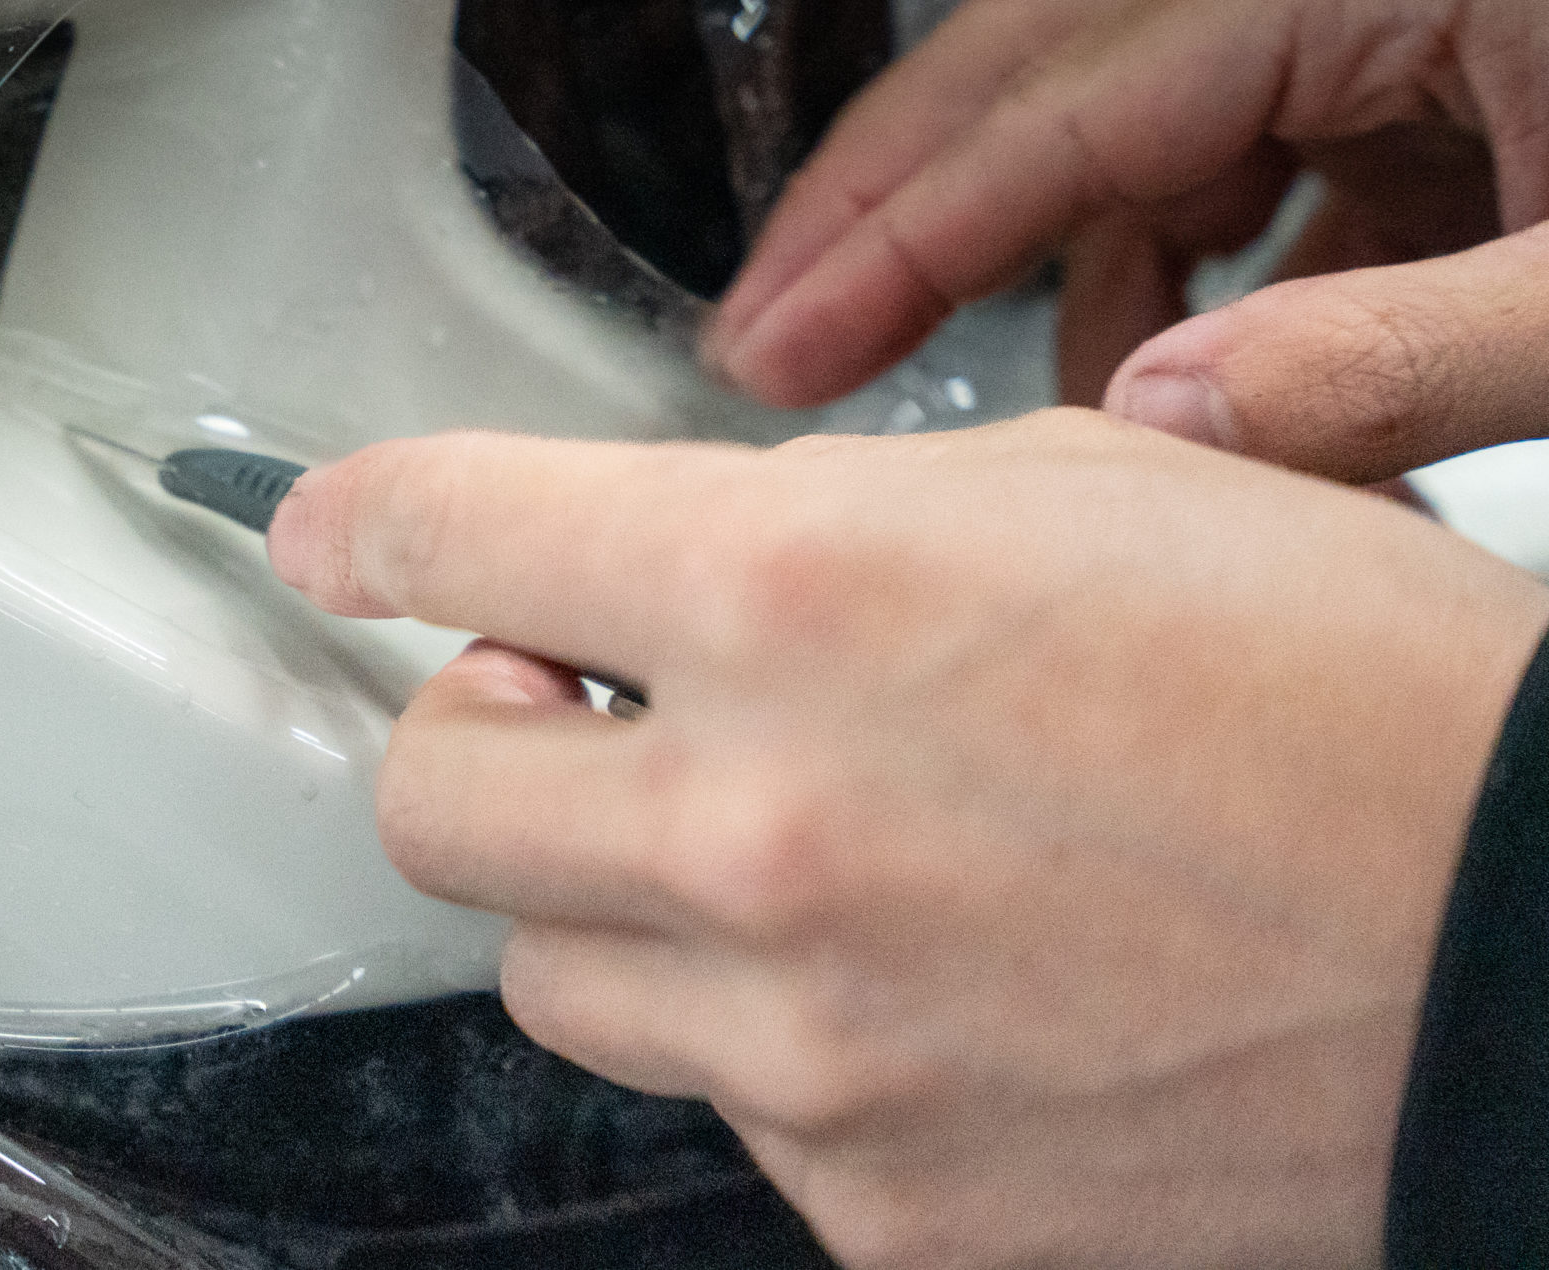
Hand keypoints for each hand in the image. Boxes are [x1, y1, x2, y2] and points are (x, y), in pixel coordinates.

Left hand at [270, 415, 1548, 1268]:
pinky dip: (783, 1040)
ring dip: (620, 897)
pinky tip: (932, 989)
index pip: (453, 534)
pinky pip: (731, 1110)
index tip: (331, 535)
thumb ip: (820, 522)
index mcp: (801, 592)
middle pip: (430, 799)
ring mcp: (810, 1051)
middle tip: (575, 703)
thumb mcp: (1084, 496)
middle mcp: (764, 828)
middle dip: (478, 732)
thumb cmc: (1362, 696)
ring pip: (555, 976)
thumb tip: (652, 567)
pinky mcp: (880, 1215)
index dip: (365, 524)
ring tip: (789, 853)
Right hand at [710, 0, 1548, 484]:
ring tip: (1015, 440)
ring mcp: (1359, 19)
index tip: (771, 348)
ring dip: (1037, 284)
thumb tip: (1154, 423)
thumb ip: (1391, 362)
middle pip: (1023, 71)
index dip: (893, 239)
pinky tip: (1160, 391)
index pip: (1057, 104)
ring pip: (1100, 133)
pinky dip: (1156, 298)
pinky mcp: (1389, 90)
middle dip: (879, 216)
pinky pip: (1203, 181)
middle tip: (764, 345)